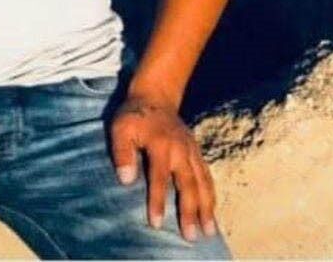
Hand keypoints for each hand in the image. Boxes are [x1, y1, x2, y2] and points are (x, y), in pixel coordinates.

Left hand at [109, 92, 217, 242]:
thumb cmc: (134, 115)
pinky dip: (211, 194)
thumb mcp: (121, 128)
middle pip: (188, 184)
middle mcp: (180, 150)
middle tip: (190, 236)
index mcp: (161, 145)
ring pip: (202, 182)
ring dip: (206, 207)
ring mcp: (191, 151)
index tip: (157, 224)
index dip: (158, 201)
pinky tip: (211, 211)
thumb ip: (122, 153)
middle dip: (189, 211)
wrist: (155, 95)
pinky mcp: (196, 151)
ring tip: (209, 230)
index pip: (159, 178)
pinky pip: (207, 175)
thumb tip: (125, 180)